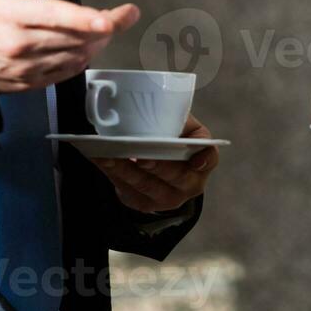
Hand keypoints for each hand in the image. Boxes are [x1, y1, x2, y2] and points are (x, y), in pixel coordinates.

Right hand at [0, 0, 139, 92]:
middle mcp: (21, 45)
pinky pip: (64, 74)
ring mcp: (25, 67)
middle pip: (74, 38)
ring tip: (108, 26)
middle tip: (126, 14)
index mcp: (10, 15)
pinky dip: (82, 59)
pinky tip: (88, 46)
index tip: (112, 17)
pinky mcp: (28, 83)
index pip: (55, 16)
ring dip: (97, 42)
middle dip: (108, 26)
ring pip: (74, 57)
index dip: (86, 19)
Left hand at [90, 114, 217, 212]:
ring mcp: (167, 198)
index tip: (195, 160)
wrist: (159, 166)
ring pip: (146, 185)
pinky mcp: (143, 204)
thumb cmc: (171, 138)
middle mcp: (189, 184)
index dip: (204, 159)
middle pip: (175, 176)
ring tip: (109, 154)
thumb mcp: (180, 127)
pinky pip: (126, 189)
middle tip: (140, 155)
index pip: (209, 158)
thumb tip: (153, 107)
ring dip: (125, 169)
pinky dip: (112, 173)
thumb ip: (175, 118)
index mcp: (202, 161)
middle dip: (157, 166)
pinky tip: (101, 159)